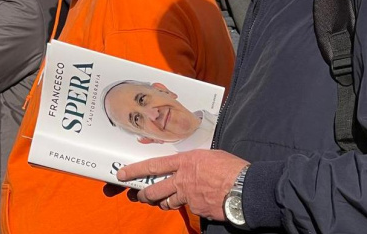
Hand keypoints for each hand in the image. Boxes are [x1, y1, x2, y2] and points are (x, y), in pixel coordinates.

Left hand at [117, 149, 248, 220]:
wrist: (243, 187)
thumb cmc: (231, 168)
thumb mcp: (211, 156)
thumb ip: (196, 162)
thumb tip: (194, 167)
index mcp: (185, 161)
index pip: (154, 165)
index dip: (135, 170)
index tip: (122, 173)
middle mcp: (182, 179)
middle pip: (154, 189)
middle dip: (144, 193)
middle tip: (140, 194)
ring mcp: (188, 196)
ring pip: (166, 202)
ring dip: (163, 203)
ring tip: (164, 202)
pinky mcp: (195, 209)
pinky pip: (187, 208)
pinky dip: (189, 206)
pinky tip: (198, 203)